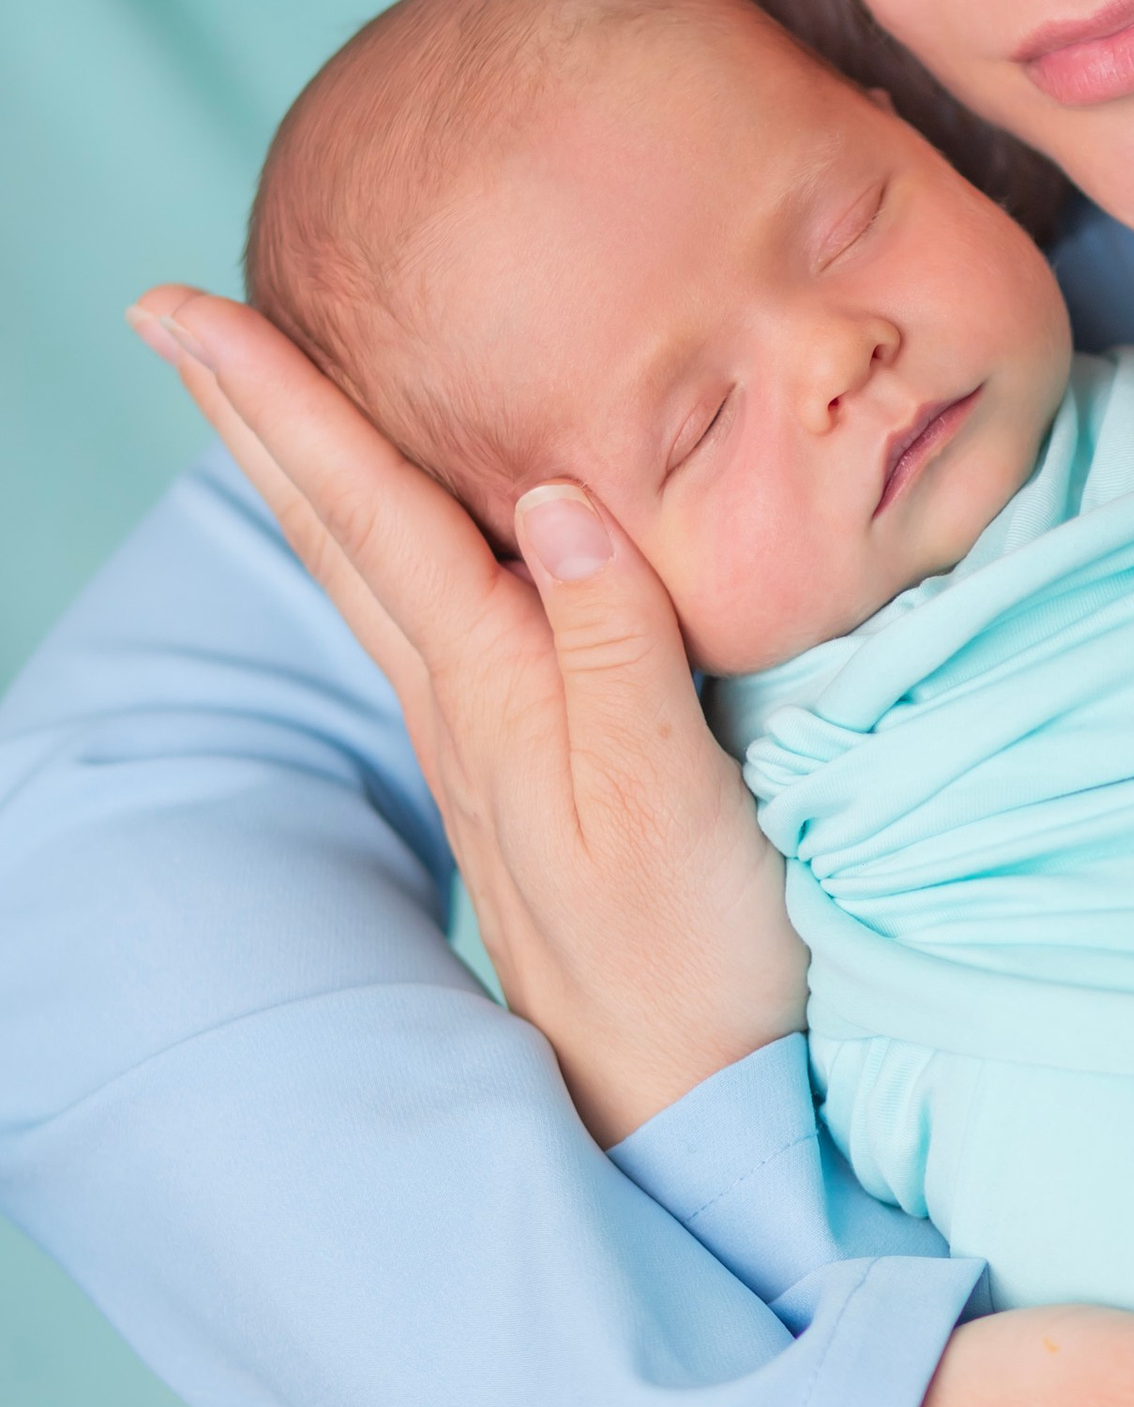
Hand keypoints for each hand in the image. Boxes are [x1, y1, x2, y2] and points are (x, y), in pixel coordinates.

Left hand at [130, 285, 805, 1142]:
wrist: (678, 1095)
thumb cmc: (687, 958)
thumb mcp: (668, 799)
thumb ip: (619, 644)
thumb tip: (550, 497)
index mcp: (491, 688)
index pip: (367, 513)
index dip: (284, 404)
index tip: (189, 312)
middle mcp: (463, 700)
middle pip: (335, 528)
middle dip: (255, 410)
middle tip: (171, 311)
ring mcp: (482, 735)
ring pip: (365, 567)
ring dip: (301, 464)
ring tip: (249, 384)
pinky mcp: (522, 761)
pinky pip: (421, 611)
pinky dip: (378, 536)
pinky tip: (384, 525)